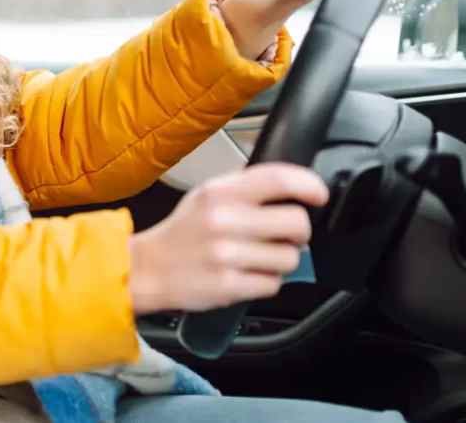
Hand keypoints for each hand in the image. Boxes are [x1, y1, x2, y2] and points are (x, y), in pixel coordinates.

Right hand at [126, 163, 329, 313]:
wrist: (147, 268)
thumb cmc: (184, 232)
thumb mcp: (206, 195)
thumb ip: (246, 188)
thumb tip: (293, 188)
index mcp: (220, 192)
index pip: (279, 179)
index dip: (310, 185)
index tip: (318, 195)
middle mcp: (223, 220)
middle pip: (297, 222)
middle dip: (298, 233)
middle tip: (284, 237)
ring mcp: (225, 255)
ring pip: (289, 258)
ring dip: (280, 261)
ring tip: (256, 259)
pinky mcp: (228, 285)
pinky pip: (272, 284)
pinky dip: (265, 282)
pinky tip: (245, 275)